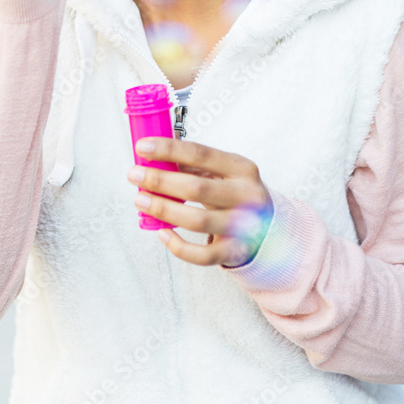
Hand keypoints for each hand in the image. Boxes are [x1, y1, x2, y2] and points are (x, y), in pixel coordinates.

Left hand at [127, 138, 274, 266]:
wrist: (269, 228)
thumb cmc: (234, 194)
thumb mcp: (222, 173)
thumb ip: (192, 166)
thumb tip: (152, 158)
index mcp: (241, 168)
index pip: (201, 154)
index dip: (169, 149)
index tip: (142, 147)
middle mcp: (246, 195)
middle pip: (196, 187)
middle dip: (160, 180)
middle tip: (134, 176)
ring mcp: (243, 226)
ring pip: (197, 220)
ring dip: (163, 209)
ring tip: (141, 200)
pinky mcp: (234, 252)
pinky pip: (201, 255)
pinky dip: (178, 246)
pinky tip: (162, 233)